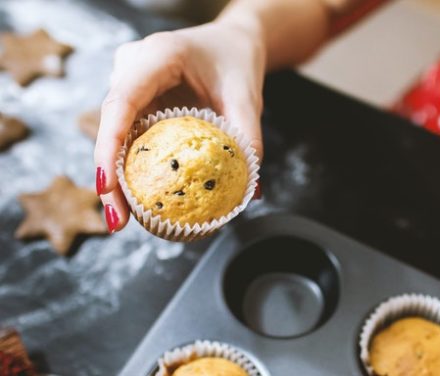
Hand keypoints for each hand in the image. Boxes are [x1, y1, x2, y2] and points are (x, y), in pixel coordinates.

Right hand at [94, 22, 265, 232]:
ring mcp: (128, 83)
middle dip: (109, 176)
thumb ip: (248, 137)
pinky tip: (138, 199)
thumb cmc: (236, 62)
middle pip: (110, 125)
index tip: (107, 186)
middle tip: (117, 221)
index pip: (122, 102)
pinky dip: (131, 167)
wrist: (231, 42)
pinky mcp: (134, 100)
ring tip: (122, 219)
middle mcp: (132, 67)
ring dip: (117, 177)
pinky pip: (127, 136)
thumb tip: (251, 192)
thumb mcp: (247, 95)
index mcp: (157, 56)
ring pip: (114, 134)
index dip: (109, 146)